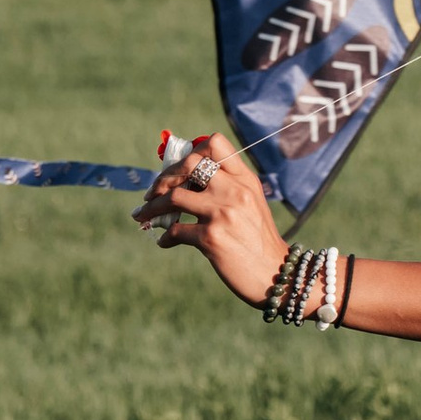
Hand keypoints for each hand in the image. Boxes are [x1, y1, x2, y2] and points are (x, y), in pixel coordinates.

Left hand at [138, 129, 284, 304]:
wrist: (277, 275)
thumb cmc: (259, 240)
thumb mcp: (251, 205)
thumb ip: (226, 187)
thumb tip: (183, 180)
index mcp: (245, 179)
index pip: (214, 144)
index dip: (189, 152)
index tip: (177, 170)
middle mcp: (234, 191)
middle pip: (189, 164)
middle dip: (164, 177)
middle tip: (152, 193)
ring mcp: (222, 213)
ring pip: (174, 196)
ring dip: (152, 207)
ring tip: (143, 216)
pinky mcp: (211, 238)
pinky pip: (175, 231)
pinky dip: (164, 236)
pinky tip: (164, 241)